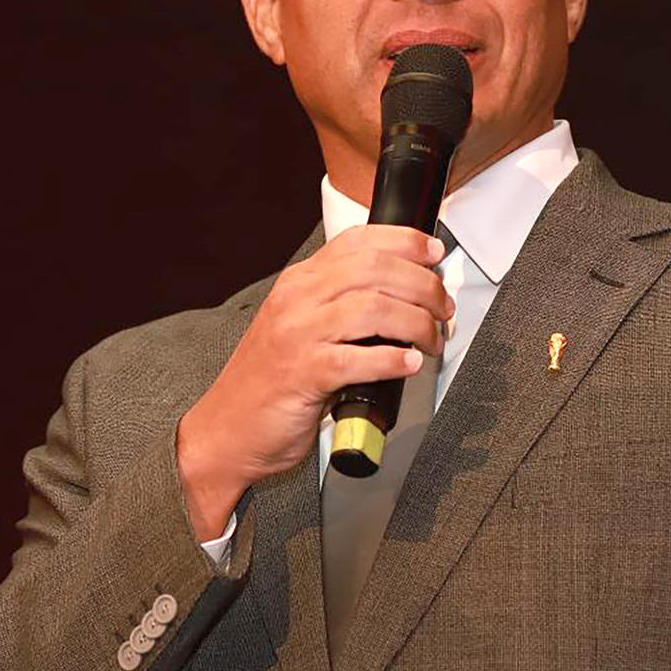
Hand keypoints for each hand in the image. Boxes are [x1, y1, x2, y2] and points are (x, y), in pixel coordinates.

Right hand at [176, 225, 452, 542]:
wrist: (227, 429)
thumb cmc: (270, 383)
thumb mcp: (302, 328)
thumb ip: (342, 307)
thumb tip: (403, 297)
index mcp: (299, 283)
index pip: (357, 241)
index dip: (404, 241)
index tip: (434, 252)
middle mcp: (297, 300)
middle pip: (374, 269)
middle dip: (423, 285)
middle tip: (443, 308)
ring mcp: (297, 336)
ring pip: (372, 307)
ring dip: (416, 323)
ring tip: (431, 340)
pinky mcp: (302, 374)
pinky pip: (357, 358)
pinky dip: (392, 359)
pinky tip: (408, 364)